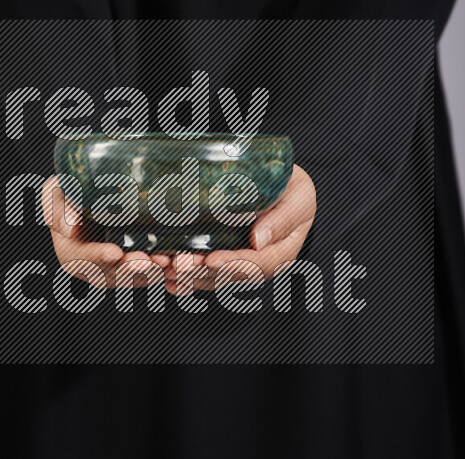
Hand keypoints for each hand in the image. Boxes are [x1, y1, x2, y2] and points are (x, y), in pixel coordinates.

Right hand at [42, 176, 171, 287]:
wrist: (92, 194)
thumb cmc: (69, 192)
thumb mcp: (54, 193)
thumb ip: (57, 209)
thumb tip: (71, 228)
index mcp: (71, 253)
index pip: (83, 259)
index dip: (99, 257)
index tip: (115, 252)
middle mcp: (94, 268)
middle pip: (112, 274)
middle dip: (131, 269)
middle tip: (148, 260)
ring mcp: (117, 270)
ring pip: (134, 277)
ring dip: (151, 271)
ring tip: (166, 260)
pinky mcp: (137, 266)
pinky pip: (150, 273)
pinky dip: (163, 269)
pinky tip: (175, 261)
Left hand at [161, 164, 315, 293]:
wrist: (283, 185)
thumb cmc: (293, 191)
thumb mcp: (298, 198)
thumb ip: (283, 219)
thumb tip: (259, 240)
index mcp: (281, 252)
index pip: (258, 265)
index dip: (233, 265)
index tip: (212, 260)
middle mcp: (259, 263)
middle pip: (230, 275)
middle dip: (202, 272)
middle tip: (179, 264)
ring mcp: (239, 262)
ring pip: (213, 277)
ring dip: (188, 276)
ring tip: (166, 268)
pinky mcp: (223, 257)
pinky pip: (204, 273)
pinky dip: (185, 278)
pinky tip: (167, 278)